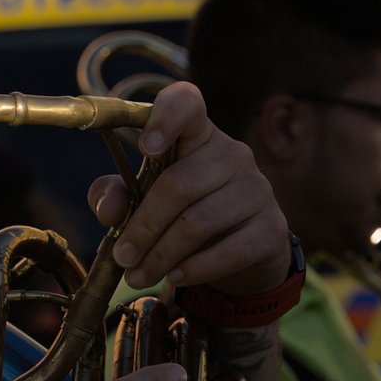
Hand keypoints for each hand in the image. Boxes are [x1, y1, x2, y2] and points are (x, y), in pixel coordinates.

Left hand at [87, 80, 290, 294]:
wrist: (242, 253)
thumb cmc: (182, 213)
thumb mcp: (142, 200)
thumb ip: (116, 195)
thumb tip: (108, 209)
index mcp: (197, 134)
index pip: (187, 103)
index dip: (165, 118)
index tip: (145, 148)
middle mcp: (232, 154)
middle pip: (178, 184)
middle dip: (142, 227)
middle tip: (122, 258)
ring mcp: (257, 189)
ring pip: (198, 222)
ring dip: (161, 255)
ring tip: (138, 276)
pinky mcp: (272, 227)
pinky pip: (229, 250)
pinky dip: (195, 268)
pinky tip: (175, 277)